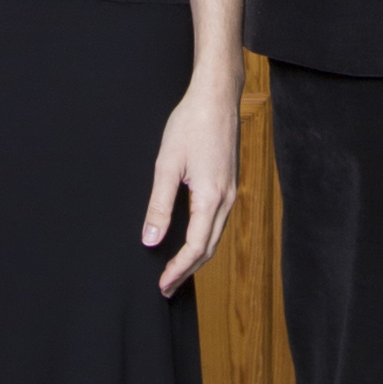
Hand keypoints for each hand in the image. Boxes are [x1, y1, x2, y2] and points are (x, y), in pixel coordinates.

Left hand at [144, 68, 241, 295]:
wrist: (217, 97)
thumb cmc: (191, 124)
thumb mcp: (167, 164)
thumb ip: (159, 205)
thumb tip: (151, 240)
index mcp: (211, 197)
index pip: (196, 247)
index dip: (179, 269)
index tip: (162, 285)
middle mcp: (227, 199)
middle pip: (209, 248)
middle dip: (187, 271)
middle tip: (165, 287)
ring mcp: (231, 191)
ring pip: (215, 235)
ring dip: (196, 256)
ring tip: (175, 269)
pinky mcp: (229, 182)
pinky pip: (218, 221)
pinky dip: (204, 238)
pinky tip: (189, 238)